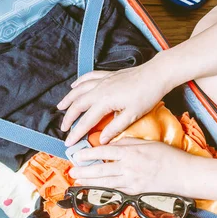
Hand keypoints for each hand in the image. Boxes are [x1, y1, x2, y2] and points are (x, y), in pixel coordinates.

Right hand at [58, 56, 172, 145]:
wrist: (156, 74)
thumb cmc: (147, 95)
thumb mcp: (132, 115)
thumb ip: (115, 128)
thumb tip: (101, 140)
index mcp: (105, 101)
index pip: (86, 121)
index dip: (76, 133)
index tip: (68, 143)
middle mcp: (99, 89)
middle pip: (78, 104)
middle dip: (68, 117)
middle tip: (63, 129)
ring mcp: (103, 80)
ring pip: (79, 90)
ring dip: (68, 99)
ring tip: (60, 107)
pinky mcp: (108, 75)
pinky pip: (88, 77)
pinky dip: (79, 82)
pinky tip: (74, 86)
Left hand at [68, 138, 197, 195]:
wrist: (184, 175)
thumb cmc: (169, 156)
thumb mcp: (148, 142)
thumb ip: (129, 142)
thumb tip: (114, 142)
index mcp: (131, 152)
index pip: (105, 152)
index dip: (89, 154)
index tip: (78, 154)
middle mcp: (129, 168)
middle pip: (101, 169)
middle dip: (84, 170)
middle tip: (71, 170)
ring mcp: (132, 182)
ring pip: (105, 183)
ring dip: (89, 182)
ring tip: (77, 181)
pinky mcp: (136, 192)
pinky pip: (116, 191)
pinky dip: (103, 191)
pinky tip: (95, 190)